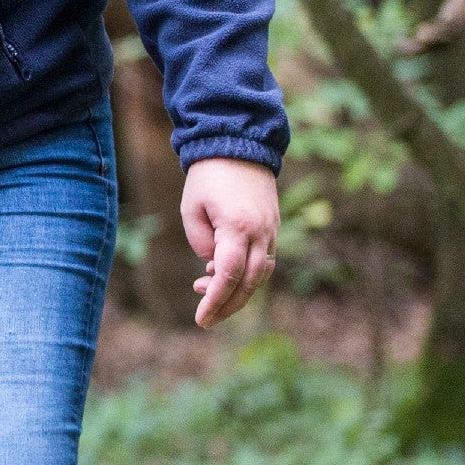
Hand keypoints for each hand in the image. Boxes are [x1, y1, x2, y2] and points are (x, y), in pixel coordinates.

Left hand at [184, 157, 279, 327]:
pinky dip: (246, 274)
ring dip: (237, 290)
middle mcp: (261, 233)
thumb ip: (201, 242)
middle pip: (249, 283)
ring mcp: (271, 231)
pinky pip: (264, 261)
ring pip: (260, 275)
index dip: (215, 301)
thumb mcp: (191, 208)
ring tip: (204, 289)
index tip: (201, 319)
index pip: (229, 276)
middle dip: (228, 305)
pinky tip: (220, 273)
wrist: (240, 145)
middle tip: (205, 318)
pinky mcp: (273, 228)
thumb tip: (213, 267)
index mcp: (238, 228)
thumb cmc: (208, 177)